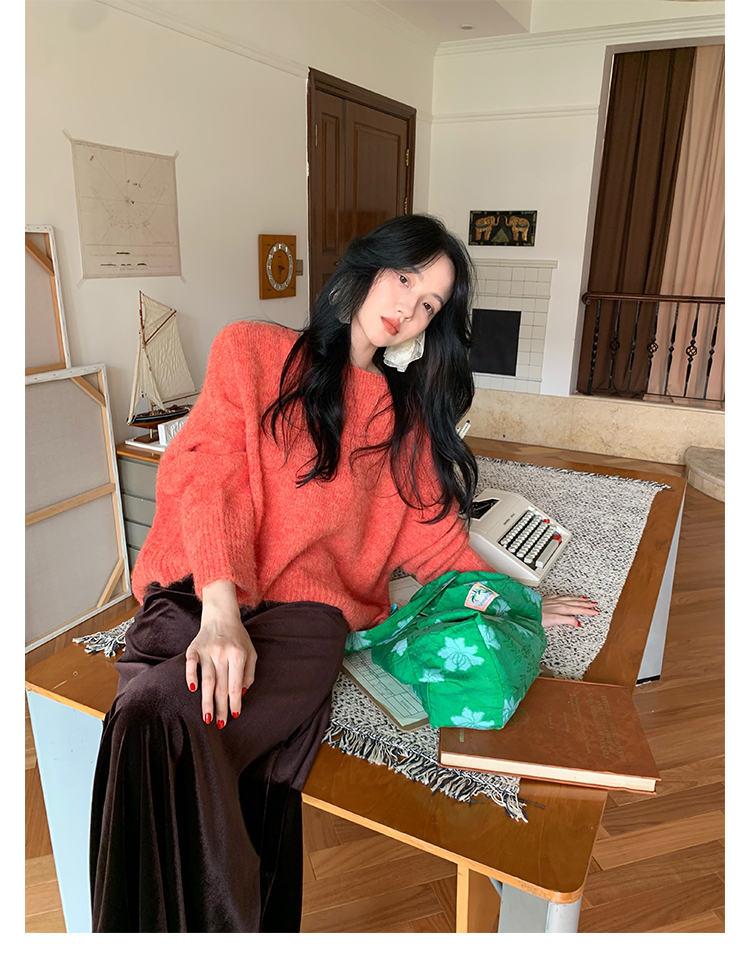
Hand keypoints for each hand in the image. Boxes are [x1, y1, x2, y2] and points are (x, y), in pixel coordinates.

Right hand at [185, 581, 256, 727]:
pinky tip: (192, 690)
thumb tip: (240, 694)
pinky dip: (191, 676)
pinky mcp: (194, 648)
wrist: (221, 616)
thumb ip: (249, 673)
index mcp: (238, 655)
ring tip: (207, 717)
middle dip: (221, 707)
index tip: (234, 715)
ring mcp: (207, 650)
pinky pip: (191, 664)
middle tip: (220, 724)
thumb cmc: (238, 638)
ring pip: (207, 680)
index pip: (235, 684)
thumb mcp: (251, 652)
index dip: (234, 701)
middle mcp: (222, 653)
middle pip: (221, 686)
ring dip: (206, 700)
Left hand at [541, 594, 598, 628]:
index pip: (579, 609)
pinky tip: (566, 597)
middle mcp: (559, 603)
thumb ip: (567, 620)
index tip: (596, 611)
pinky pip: (561, 596)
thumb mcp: (555, 620)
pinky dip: (566, 597)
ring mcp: (553, 600)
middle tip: (594, 605)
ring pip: (569, 599)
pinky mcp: (547, 599)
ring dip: (578, 599)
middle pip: (576, 603)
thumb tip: (578, 622)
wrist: (526, 611)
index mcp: (562, 608)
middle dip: (586, 604)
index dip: (588, 611)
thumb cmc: (538, 617)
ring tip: (585, 599)